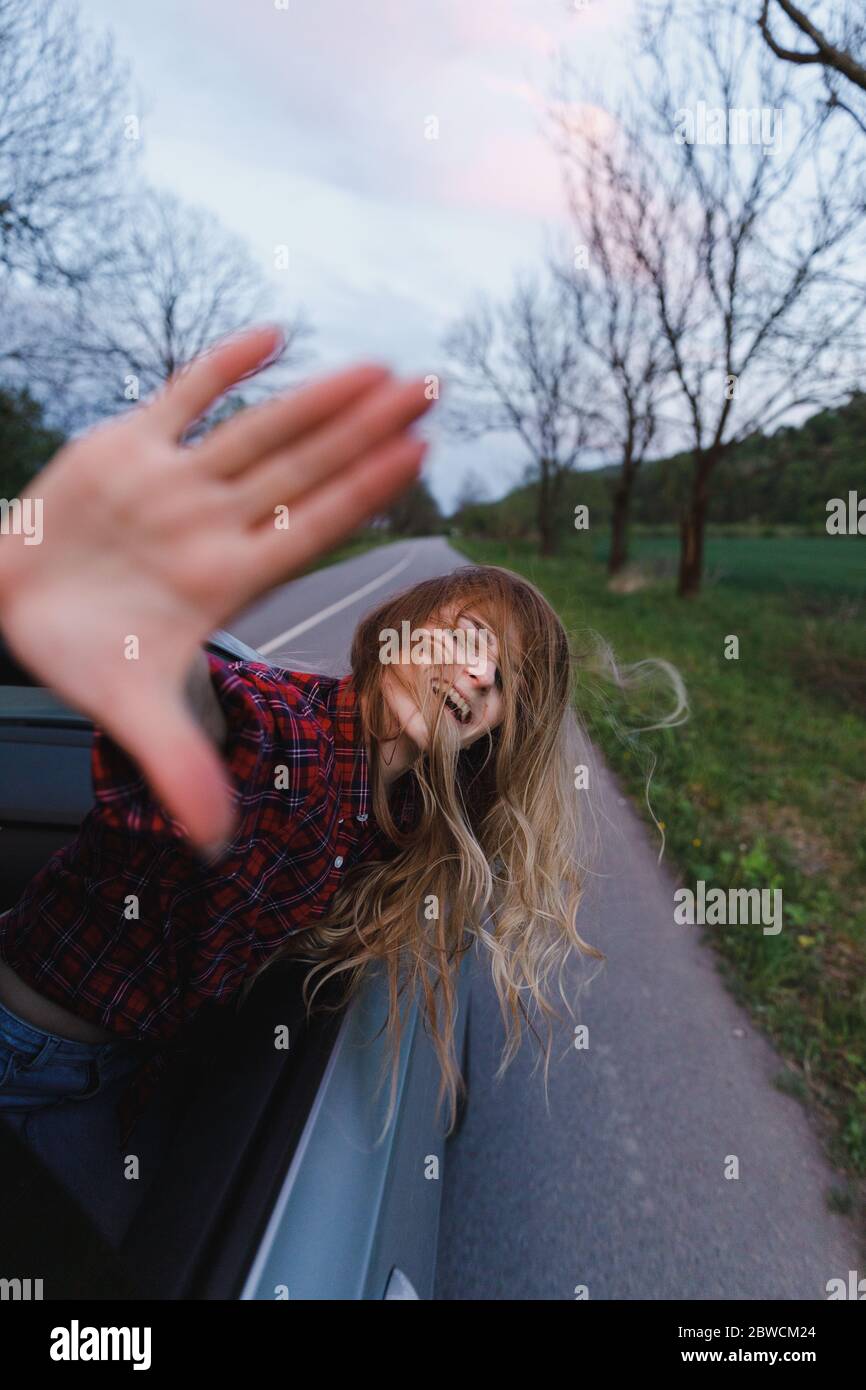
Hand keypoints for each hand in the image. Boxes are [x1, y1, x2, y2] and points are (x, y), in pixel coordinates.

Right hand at [0, 325, 434, 853]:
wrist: (10, 605)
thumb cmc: (77, 654)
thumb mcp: (127, 711)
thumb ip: (177, 766)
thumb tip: (217, 843)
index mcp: (224, 579)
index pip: (308, 528)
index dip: (362, 493)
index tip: (417, 456)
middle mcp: (214, 523)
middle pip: (303, 470)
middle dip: (362, 432)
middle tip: (427, 390)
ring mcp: (177, 480)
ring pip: (258, 429)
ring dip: (315, 398)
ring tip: (377, 368)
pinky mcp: (130, 446)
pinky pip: (185, 396)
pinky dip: (223, 367)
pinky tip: (275, 334)